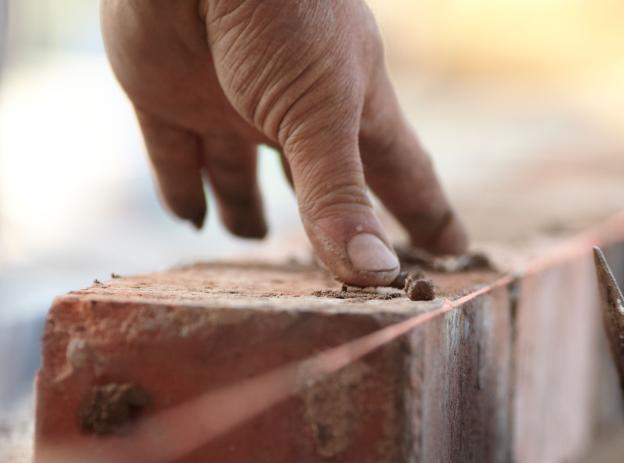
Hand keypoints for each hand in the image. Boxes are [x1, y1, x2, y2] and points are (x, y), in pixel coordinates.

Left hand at [101, 0, 467, 284]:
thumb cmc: (281, 16)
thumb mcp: (321, 113)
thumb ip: (340, 196)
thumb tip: (376, 275)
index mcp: (352, 105)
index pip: (403, 174)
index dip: (429, 215)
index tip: (455, 252)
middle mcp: (294, 111)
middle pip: (321, 182)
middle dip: (336, 220)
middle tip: (352, 265)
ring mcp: (229, 104)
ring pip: (239, 171)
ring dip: (245, 208)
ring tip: (251, 240)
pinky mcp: (167, 97)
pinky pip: (174, 157)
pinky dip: (181, 189)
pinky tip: (189, 217)